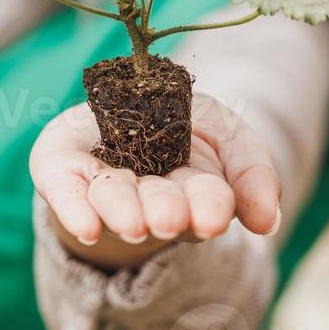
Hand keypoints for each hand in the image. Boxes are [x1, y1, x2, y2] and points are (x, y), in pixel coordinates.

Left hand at [30, 92, 281, 271]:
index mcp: (193, 184)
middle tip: (167, 220)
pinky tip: (86, 228)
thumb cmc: (179, 123)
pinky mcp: (61, 168)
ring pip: (113, 199)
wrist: (119, 101)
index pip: (206, 198)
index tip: (212, 218)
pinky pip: (65, 190)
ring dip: (123, 212)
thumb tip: (267, 220)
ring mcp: (102, 181)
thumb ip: (253, 169)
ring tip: (133, 225)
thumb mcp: (229, 134)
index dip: (210, 206)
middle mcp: (147, 190)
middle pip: (158, 204)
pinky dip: (74, 208)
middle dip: (165, 210)